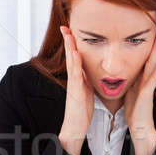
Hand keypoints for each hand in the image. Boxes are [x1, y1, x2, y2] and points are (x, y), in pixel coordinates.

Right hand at [59, 25, 93, 154]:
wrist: (75, 128)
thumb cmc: (81, 112)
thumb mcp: (86, 93)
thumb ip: (87, 81)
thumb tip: (90, 73)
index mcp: (78, 79)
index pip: (76, 57)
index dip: (73, 44)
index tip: (72, 31)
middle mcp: (74, 80)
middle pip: (70, 56)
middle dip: (68, 41)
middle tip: (65, 26)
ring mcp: (73, 85)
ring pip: (71, 63)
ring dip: (69, 47)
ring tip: (68, 34)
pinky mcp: (75, 92)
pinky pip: (75, 75)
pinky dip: (75, 64)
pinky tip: (75, 53)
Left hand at [124, 25, 155, 135]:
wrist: (139, 127)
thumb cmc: (134, 110)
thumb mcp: (131, 90)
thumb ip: (132, 79)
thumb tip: (127, 70)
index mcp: (142, 76)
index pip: (146, 56)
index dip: (150, 43)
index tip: (153, 29)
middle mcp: (147, 78)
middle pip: (153, 55)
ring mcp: (148, 84)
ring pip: (154, 61)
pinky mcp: (147, 92)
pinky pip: (154, 77)